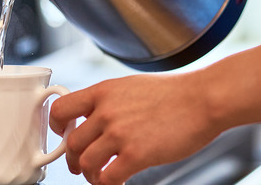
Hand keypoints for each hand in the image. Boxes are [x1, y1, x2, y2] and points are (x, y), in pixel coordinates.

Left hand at [49, 71, 221, 184]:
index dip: (58, 127)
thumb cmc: (175, 94)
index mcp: (104, 91)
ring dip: (91, 176)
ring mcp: (119, 133)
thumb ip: (110, 101)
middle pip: (72, 144)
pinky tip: (120, 183)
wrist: (203, 99)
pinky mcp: (135, 154)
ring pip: (85, 164)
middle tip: (83, 166)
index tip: (65, 135)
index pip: (60, 109)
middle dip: (75, 160)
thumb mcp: (132, 86)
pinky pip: (107, 179)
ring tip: (102, 177)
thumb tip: (95, 117)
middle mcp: (106, 111)